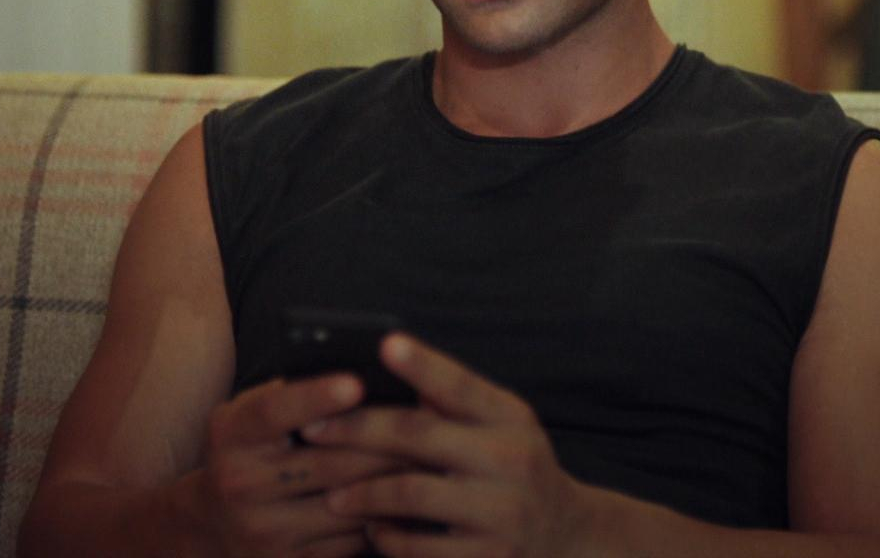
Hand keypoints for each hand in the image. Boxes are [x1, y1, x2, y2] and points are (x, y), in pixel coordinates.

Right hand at [180, 374, 411, 557]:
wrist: (211, 526)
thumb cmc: (249, 451)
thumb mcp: (250, 416)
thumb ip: (291, 394)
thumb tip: (361, 374)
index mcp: (232, 435)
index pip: (273, 412)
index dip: (315, 396)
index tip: (355, 382)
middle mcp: (241, 484)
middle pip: (328, 462)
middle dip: (386, 442)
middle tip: (431, 422)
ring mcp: (265, 531)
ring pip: (349, 503)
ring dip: (396, 482)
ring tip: (435, 458)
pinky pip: (352, 540)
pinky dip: (386, 518)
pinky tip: (413, 500)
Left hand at [303, 334, 600, 557]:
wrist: (567, 536)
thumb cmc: (516, 468)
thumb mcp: (501, 425)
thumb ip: (455, 399)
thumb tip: (392, 359)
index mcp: (509, 418)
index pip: (460, 384)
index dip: (422, 364)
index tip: (385, 344)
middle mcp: (509, 459)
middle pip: (418, 435)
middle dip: (356, 430)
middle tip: (312, 429)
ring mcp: (500, 512)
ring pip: (409, 494)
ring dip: (361, 491)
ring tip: (332, 493)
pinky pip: (417, 548)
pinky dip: (386, 537)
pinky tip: (371, 529)